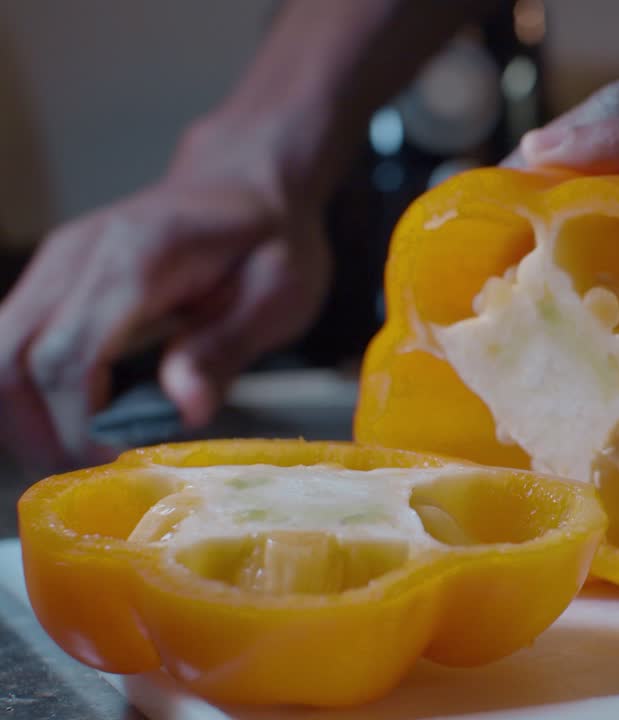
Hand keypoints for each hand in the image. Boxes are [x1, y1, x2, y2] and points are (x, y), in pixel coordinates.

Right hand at [0, 121, 330, 472]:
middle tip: (85, 471)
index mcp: (136, 258)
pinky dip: (26, 390)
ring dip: (21, 415)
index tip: (109, 460)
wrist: (248, 184)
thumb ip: (226, 346)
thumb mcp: (279, 294)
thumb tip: (185, 408)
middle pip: (9, 357)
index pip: (68, 353)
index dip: (75, 421)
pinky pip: (12, 340)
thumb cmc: (271, 240)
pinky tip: (69, 419)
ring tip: (75, 454)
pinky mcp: (54, 278)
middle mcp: (78, 255)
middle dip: (35, 429)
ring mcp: (57, 263)